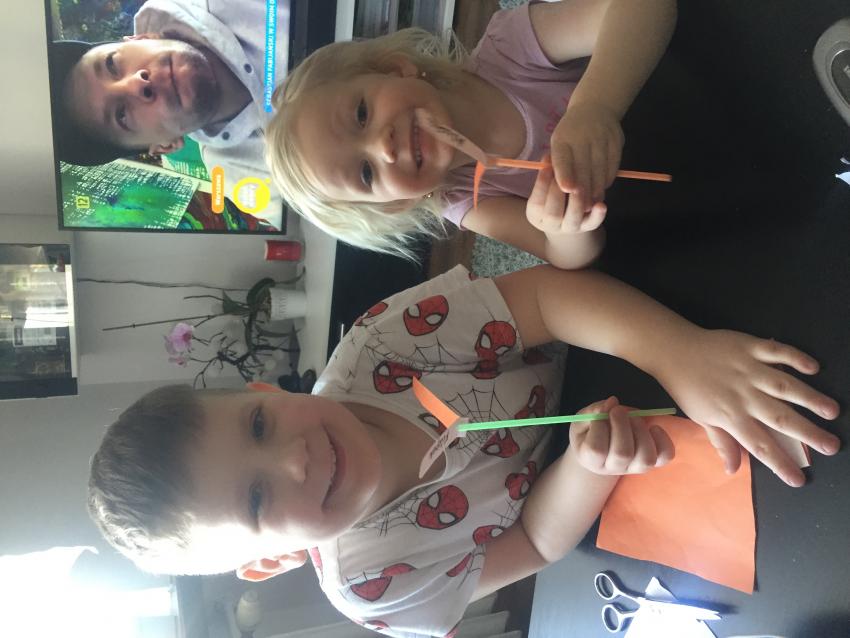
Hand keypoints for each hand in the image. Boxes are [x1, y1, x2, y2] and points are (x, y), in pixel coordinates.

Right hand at [526, 155, 606, 234]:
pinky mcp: (587, 226)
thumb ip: (548, 174)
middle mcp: (551, 224)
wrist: (567, 217)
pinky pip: (592, 224)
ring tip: (579, 187)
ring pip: (572, 219)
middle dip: (557, 193)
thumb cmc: (553, 195)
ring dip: (575, 202)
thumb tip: (550, 156)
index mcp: (536, 214)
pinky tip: (601, 205)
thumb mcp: (546, 186)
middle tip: (564, 175)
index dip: (541, 185)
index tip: (547, 167)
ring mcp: (570, 227)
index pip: (536, 203)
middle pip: (552, 214)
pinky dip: (597, 215)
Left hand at [549, 102, 623, 219]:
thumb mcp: (559, 144)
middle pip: (584, 167)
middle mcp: (582, 135)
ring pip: (600, 168)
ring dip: (597, 188)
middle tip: (582, 208)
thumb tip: (563, 191)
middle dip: (584, 190)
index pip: (563, 158)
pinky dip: (607, 179)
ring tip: (593, 203)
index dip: (565, 174)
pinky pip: (613, 164)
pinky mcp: (616, 140)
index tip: (567, 190)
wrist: (594, 107)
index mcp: (562, 138)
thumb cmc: (570, 133)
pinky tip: (603, 188)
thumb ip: (560, 165)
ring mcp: (601, 136)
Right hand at [569, 396, 674, 474]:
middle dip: (621, 426)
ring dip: (641, 432)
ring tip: (634, 418)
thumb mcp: (583, 421)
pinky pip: (665, 455)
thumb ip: (594, 411)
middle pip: (622, 454)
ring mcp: (635, 467)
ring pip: (646, 458)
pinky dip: (663, 440)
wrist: (601, 450)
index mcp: (591, 460)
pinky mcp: (652, 461)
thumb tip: (612, 402)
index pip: (596, 450)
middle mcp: (614, 468)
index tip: (600, 413)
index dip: (599, 427)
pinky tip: (653, 427)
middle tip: (618, 410)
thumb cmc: (589, 433)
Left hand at [658, 329, 840, 486]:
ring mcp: (747, 369)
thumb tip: (732, 470)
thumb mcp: (700, 418)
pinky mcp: (748, 346)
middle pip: (779, 418)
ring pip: (783, 386)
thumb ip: (721, 442)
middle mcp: (742, 395)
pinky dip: (795, 357)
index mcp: (730, 416)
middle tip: (832, 446)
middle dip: (807, 433)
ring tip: (831, 410)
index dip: (779, 464)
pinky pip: (775, 351)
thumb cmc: (687, 387)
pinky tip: (814, 367)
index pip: (759, 445)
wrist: (673, 350)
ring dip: (809, 398)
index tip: (799, 479)